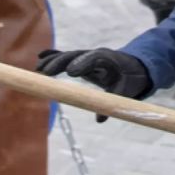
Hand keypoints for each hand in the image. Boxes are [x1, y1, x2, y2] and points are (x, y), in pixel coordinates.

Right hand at [36, 47, 152, 120]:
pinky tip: (40, 57)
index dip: (82, 64)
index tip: (70, 72)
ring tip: (38, 68)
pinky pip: (66, 57)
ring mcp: (87, 56)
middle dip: (60, 63)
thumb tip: (99, 120)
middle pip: (76, 55)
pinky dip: (54, 56)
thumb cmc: (131, 78)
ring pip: (68, 56)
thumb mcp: (126, 91)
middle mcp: (95, 54)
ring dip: (53, 60)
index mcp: (108, 59)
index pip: (93, 58)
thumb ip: (113, 102)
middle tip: (45, 72)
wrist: (136, 66)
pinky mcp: (82, 60)